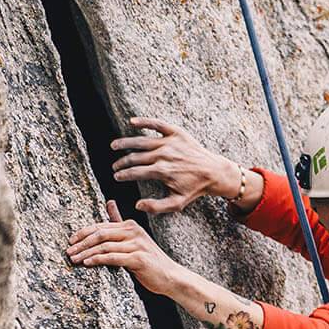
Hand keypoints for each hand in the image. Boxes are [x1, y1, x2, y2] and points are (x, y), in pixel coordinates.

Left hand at [67, 200, 183, 295]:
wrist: (171, 276)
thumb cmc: (150, 260)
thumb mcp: (134, 239)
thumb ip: (119, 223)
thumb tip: (110, 202)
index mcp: (130, 226)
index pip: (101, 226)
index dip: (83, 233)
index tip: (70, 241)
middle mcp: (133, 232)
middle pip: (100, 234)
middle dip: (81, 243)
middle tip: (69, 252)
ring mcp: (137, 245)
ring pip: (104, 246)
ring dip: (86, 254)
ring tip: (74, 260)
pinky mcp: (138, 258)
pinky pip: (113, 258)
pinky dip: (98, 260)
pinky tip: (88, 263)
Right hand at [109, 116, 248, 214]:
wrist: (214, 172)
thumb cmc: (195, 188)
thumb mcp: (177, 203)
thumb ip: (156, 207)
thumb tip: (137, 205)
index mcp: (161, 171)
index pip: (135, 172)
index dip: (123, 175)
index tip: (116, 177)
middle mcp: (163, 155)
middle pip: (135, 157)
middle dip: (121, 162)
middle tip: (114, 166)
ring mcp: (169, 142)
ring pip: (141, 140)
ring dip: (125, 143)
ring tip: (114, 146)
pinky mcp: (176, 132)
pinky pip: (156, 124)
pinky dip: (143, 122)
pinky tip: (131, 122)